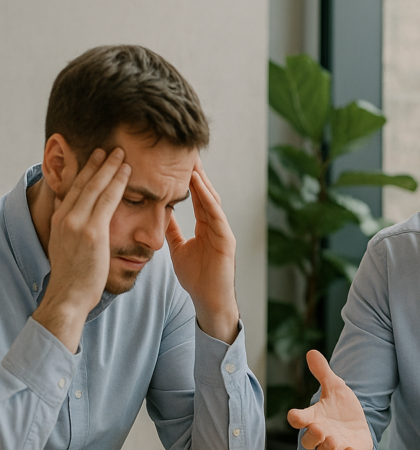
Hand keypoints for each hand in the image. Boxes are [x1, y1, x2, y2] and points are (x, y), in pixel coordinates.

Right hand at [33, 148, 130, 350]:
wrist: (69, 294)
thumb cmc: (76, 276)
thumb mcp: (69, 246)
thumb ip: (75, 230)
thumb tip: (81, 221)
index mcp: (61, 220)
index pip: (74, 189)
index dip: (85, 171)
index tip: (95, 158)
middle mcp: (66, 217)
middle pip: (83, 183)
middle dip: (97, 163)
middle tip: (109, 147)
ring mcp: (77, 223)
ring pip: (96, 187)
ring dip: (109, 167)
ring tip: (120, 153)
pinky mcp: (91, 231)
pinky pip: (107, 200)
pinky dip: (117, 183)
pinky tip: (126, 171)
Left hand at [166, 158, 239, 342]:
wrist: (209, 301)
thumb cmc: (197, 279)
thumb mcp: (179, 249)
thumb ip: (174, 231)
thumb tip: (163, 214)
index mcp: (205, 226)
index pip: (195, 196)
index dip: (185, 178)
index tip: (173, 159)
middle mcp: (216, 224)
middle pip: (205, 191)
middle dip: (195, 170)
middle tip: (183, 147)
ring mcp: (222, 230)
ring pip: (211, 197)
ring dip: (200, 177)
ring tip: (189, 158)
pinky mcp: (226, 239)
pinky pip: (215, 213)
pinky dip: (206, 196)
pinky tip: (196, 182)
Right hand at [287, 350, 373, 449]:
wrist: (357, 430)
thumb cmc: (341, 409)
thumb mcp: (335, 388)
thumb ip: (323, 373)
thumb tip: (311, 352)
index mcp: (314, 418)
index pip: (299, 419)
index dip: (296, 418)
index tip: (294, 415)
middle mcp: (321, 434)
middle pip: (309, 441)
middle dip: (312, 436)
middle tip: (318, 428)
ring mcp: (335, 446)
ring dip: (327, 447)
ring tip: (332, 440)